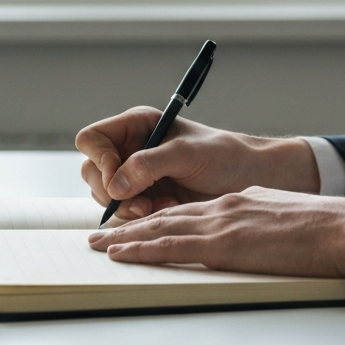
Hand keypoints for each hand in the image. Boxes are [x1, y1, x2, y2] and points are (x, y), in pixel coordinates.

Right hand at [76, 109, 320, 220]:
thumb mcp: (188, 154)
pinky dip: (140, 218)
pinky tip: (167, 211)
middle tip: (141, 203)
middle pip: (92, 171)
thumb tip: (115, 185)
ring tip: (160, 207)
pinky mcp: (146, 200)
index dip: (99, 158)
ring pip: (105, 196)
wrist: (251, 180)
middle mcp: (132, 150)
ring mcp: (137, 177)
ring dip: (128, 207)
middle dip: (112, 191)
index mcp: (138, 126)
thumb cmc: (226, 156)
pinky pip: (125, 213)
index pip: (93, 139)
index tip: (116, 176)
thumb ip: (149, 164)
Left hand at [87, 186, 344, 278]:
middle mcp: (224, 208)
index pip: (190, 211)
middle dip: (131, 225)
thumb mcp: (287, 219)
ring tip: (99, 244)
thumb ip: (263, 225)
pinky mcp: (221, 245)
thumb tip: (254, 239)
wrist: (339, 229)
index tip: (139, 225)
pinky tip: (121, 253)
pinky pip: (171, 246)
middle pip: (167, 216)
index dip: (161, 219)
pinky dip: (141, 249)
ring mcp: (221, 224)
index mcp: (241, 202)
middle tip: (101, 233)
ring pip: (160, 229)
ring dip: (125, 237)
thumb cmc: (324, 230)